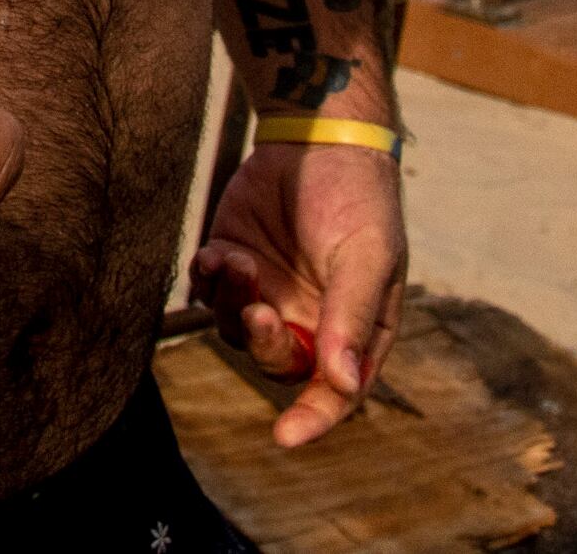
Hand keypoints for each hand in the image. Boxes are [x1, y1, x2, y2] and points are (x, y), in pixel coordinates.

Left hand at [191, 140, 408, 446]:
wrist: (319, 138)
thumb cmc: (358, 199)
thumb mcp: (368, 255)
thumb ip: (350, 316)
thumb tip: (343, 384)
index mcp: (352, 332)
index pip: (334, 392)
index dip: (312, 419)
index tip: (286, 437)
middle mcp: (306, 322)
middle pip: (276, 364)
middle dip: (264, 344)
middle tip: (259, 310)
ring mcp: (265, 294)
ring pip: (233, 329)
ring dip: (231, 302)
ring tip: (239, 260)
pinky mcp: (231, 263)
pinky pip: (208, 291)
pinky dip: (208, 279)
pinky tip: (218, 251)